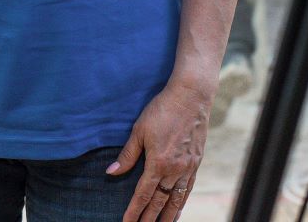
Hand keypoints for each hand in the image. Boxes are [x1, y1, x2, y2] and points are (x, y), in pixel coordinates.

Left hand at [105, 82, 209, 221]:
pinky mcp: (196, 162)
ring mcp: (188, 167)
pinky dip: (182, 202)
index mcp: (158, 163)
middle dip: (150, 219)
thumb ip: (127, 155)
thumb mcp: (139, 130)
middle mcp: (175, 170)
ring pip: (177, 199)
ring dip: (169, 216)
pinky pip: (188, 189)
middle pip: (161, 202)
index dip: (134, 211)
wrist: (191, 97)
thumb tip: (111, 172)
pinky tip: (179, 208)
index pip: (144, 194)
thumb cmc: (162, 110)